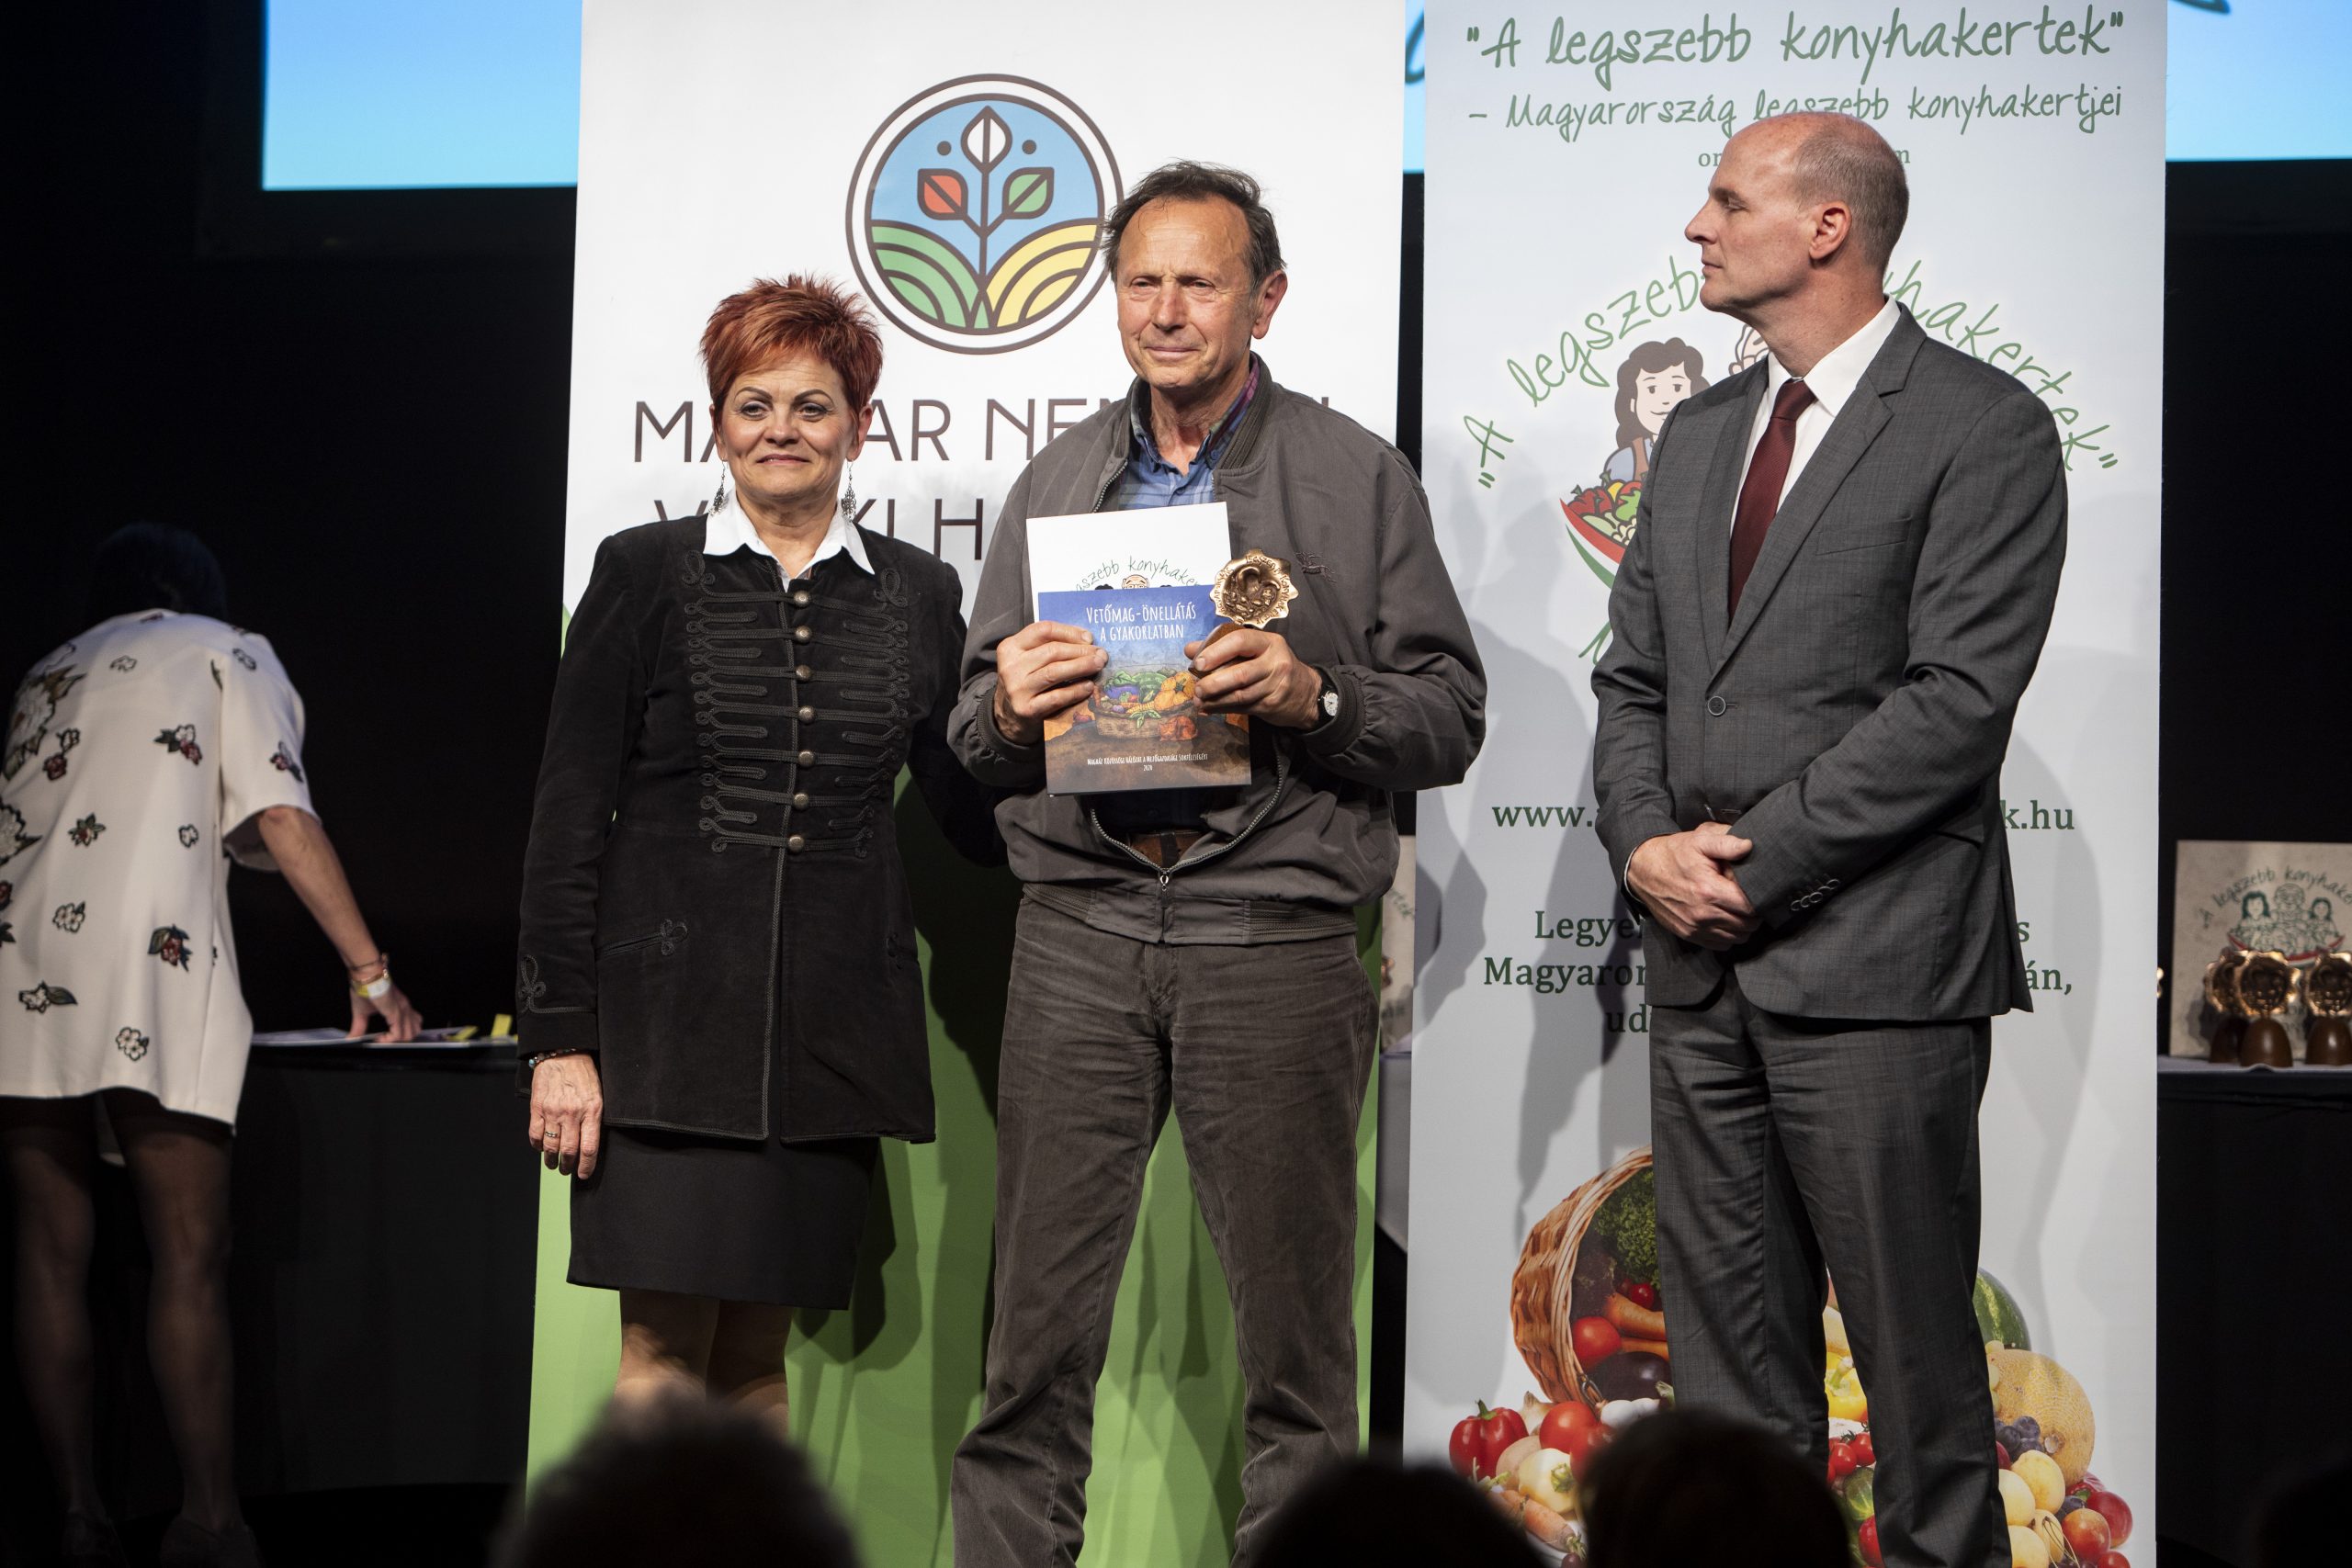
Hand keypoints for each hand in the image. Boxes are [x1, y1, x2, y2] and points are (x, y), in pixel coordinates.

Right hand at [346, 977, 421, 1041]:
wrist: (365, 976)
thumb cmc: (365, 989)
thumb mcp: (362, 1013)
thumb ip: (360, 1027)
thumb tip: (351, 1038)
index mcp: (401, 1007)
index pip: (413, 1024)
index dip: (402, 1035)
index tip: (383, 1038)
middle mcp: (405, 1008)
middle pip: (415, 1031)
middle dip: (401, 1040)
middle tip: (386, 1039)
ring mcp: (402, 1010)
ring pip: (410, 1034)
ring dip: (396, 1041)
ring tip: (383, 1039)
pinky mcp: (396, 1012)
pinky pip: (398, 1033)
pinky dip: (389, 1039)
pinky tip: (379, 1038)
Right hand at [528, 1054, 603, 1178]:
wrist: (562, 1054)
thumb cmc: (584, 1075)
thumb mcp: (598, 1095)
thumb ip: (594, 1118)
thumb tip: (590, 1144)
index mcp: (592, 1111)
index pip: (589, 1148)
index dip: (586, 1166)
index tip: (584, 1175)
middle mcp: (572, 1114)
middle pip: (569, 1151)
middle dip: (568, 1166)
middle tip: (567, 1170)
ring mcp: (552, 1111)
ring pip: (550, 1146)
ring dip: (552, 1160)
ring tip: (554, 1164)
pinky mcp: (537, 1108)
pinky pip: (535, 1134)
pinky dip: (538, 1146)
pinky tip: (541, 1148)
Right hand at [991, 621, 1106, 745]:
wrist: (1009, 715)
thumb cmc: (1027, 681)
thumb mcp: (1030, 658)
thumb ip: (1050, 646)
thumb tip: (1086, 640)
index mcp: (1011, 647)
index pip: (1043, 630)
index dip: (1069, 632)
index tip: (1089, 638)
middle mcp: (1011, 666)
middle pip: (1052, 651)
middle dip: (1081, 651)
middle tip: (1101, 654)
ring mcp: (1017, 688)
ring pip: (1054, 672)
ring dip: (1081, 667)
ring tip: (1098, 665)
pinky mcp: (1026, 709)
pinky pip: (1057, 696)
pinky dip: (1075, 690)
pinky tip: (1088, 686)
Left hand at [1183, 629, 1319, 727]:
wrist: (1306, 693)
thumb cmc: (1273, 665)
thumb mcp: (1256, 650)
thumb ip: (1223, 647)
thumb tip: (1189, 650)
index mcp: (1269, 642)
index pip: (1240, 641)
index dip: (1217, 651)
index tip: (1198, 663)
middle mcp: (1275, 662)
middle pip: (1241, 673)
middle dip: (1214, 682)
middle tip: (1196, 688)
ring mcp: (1275, 685)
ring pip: (1240, 695)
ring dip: (1215, 700)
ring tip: (1198, 700)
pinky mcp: (1272, 705)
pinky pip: (1243, 707)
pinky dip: (1222, 709)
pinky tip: (1208, 709)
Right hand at [1627, 822, 1758, 950]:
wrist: (1642, 870)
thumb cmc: (1673, 854)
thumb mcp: (1699, 839)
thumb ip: (1726, 843)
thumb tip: (1749, 846)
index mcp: (1709, 890)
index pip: (1750, 907)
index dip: (1761, 900)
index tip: (1759, 891)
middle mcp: (1703, 914)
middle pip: (1746, 925)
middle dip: (1754, 914)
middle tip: (1752, 900)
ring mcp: (1694, 927)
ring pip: (1736, 938)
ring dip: (1744, 926)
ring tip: (1740, 910)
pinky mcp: (1688, 934)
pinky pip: (1720, 945)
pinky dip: (1728, 936)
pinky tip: (1726, 920)